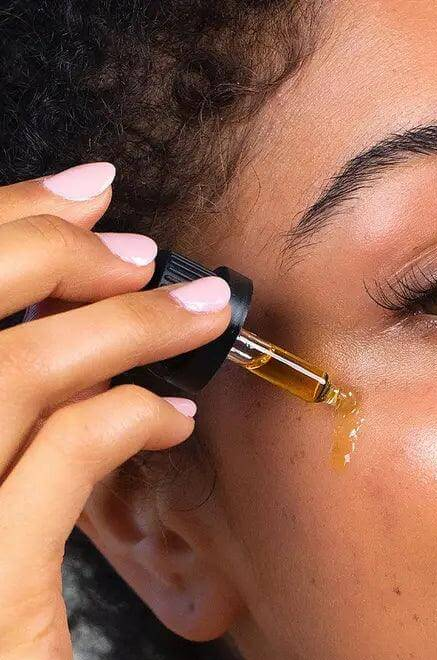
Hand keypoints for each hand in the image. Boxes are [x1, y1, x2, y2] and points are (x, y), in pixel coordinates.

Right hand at [0, 162, 230, 659]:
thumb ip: (11, 443)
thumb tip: (80, 346)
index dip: (4, 226)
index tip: (81, 194)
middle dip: (56, 254)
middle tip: (142, 249)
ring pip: (14, 375)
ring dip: (121, 328)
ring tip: (193, 315)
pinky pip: (61, 463)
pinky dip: (126, 418)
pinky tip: (175, 415)